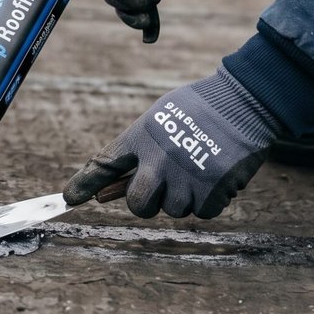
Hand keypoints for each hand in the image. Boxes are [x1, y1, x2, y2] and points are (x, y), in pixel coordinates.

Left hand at [63, 70, 277, 219]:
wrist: (244, 101)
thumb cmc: (199, 108)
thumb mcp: (160, 117)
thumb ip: (139, 150)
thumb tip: (114, 186)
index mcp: (141, 137)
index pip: (105, 164)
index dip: (84, 183)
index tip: (69, 198)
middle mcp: (158, 160)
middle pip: (137, 204)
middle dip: (145, 204)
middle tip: (159, 192)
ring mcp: (184, 177)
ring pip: (174, 209)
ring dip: (185, 197)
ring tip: (198, 168)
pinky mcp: (212, 191)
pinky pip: (203, 212)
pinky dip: (210, 199)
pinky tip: (216, 174)